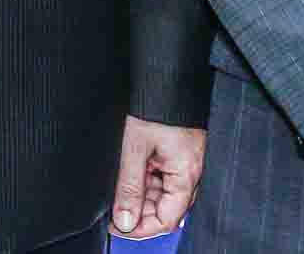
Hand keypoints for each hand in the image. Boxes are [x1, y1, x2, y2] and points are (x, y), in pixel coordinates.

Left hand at [111, 115, 206, 237]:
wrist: (166, 76)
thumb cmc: (156, 107)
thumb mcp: (134, 149)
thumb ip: (129, 187)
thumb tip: (125, 220)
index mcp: (186, 175)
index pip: (167, 219)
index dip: (141, 228)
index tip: (118, 226)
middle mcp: (190, 173)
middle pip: (165, 209)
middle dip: (138, 211)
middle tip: (113, 207)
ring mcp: (184, 163)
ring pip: (162, 193)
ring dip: (140, 195)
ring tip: (119, 185)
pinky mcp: (177, 153)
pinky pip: (162, 176)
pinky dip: (145, 179)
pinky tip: (129, 172)